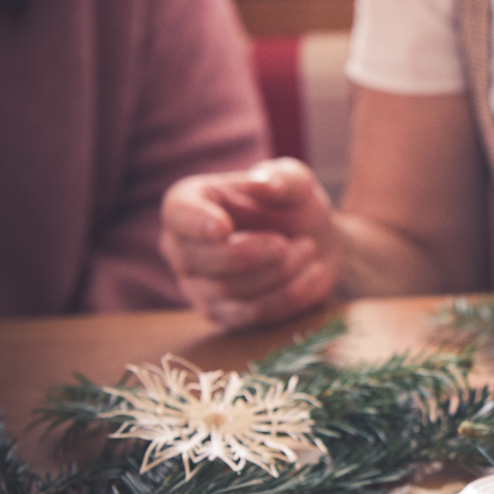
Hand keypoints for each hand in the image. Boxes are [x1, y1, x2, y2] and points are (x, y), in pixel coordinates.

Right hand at [159, 158, 340, 329]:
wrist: (315, 245)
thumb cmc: (293, 207)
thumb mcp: (297, 183)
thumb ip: (284, 177)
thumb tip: (264, 183)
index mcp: (190, 203)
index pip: (178, 212)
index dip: (196, 222)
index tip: (222, 228)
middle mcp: (182, 247)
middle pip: (196, 260)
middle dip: (248, 254)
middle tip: (287, 243)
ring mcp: (198, 286)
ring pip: (226, 290)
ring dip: (277, 271)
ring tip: (308, 249)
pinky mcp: (223, 316)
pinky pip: (250, 314)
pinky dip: (289, 294)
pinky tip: (315, 272)